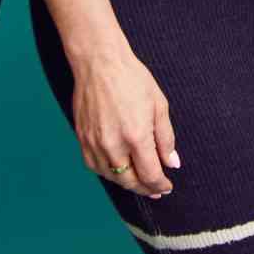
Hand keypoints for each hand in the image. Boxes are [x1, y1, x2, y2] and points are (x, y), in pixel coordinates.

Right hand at [71, 49, 177, 199]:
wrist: (99, 62)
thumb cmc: (132, 79)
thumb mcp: (158, 104)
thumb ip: (166, 138)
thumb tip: (172, 162)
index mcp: (136, 136)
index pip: (150, 175)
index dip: (160, 185)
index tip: (167, 186)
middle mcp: (113, 144)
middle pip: (130, 181)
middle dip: (146, 188)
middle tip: (156, 190)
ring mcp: (94, 143)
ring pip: (111, 177)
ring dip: (127, 183)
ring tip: (139, 182)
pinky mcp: (82, 139)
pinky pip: (95, 166)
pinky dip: (108, 173)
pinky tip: (118, 170)